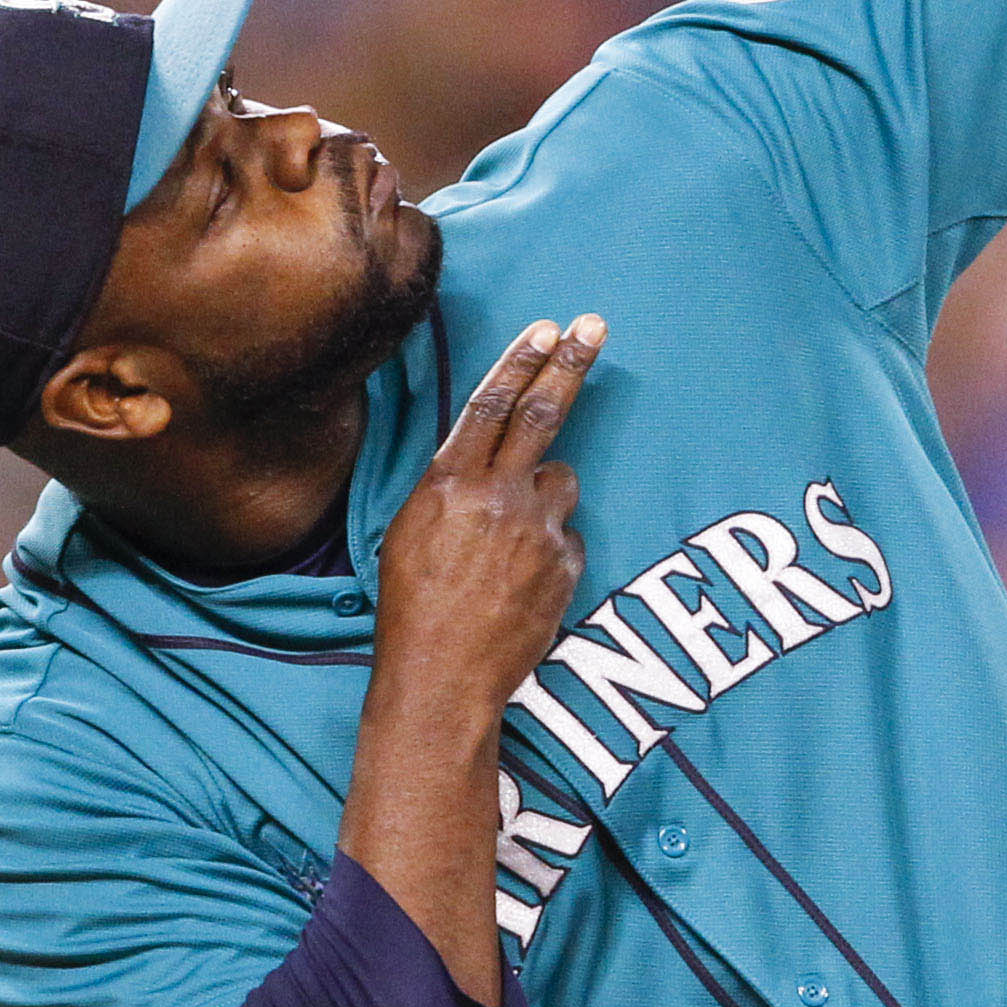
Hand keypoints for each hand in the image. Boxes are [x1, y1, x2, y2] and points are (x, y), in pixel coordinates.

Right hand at [375, 316, 602, 720]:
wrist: (442, 679)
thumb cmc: (413, 608)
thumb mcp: (411, 532)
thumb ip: (454, 487)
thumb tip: (491, 461)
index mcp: (448, 484)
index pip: (492, 404)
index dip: (521, 361)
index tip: (548, 328)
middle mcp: (497, 497)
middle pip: (543, 413)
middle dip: (570, 364)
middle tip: (594, 328)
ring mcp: (538, 530)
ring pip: (561, 480)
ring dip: (545, 494)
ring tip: (509, 543)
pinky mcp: (566, 564)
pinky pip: (567, 536)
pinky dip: (550, 548)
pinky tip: (520, 583)